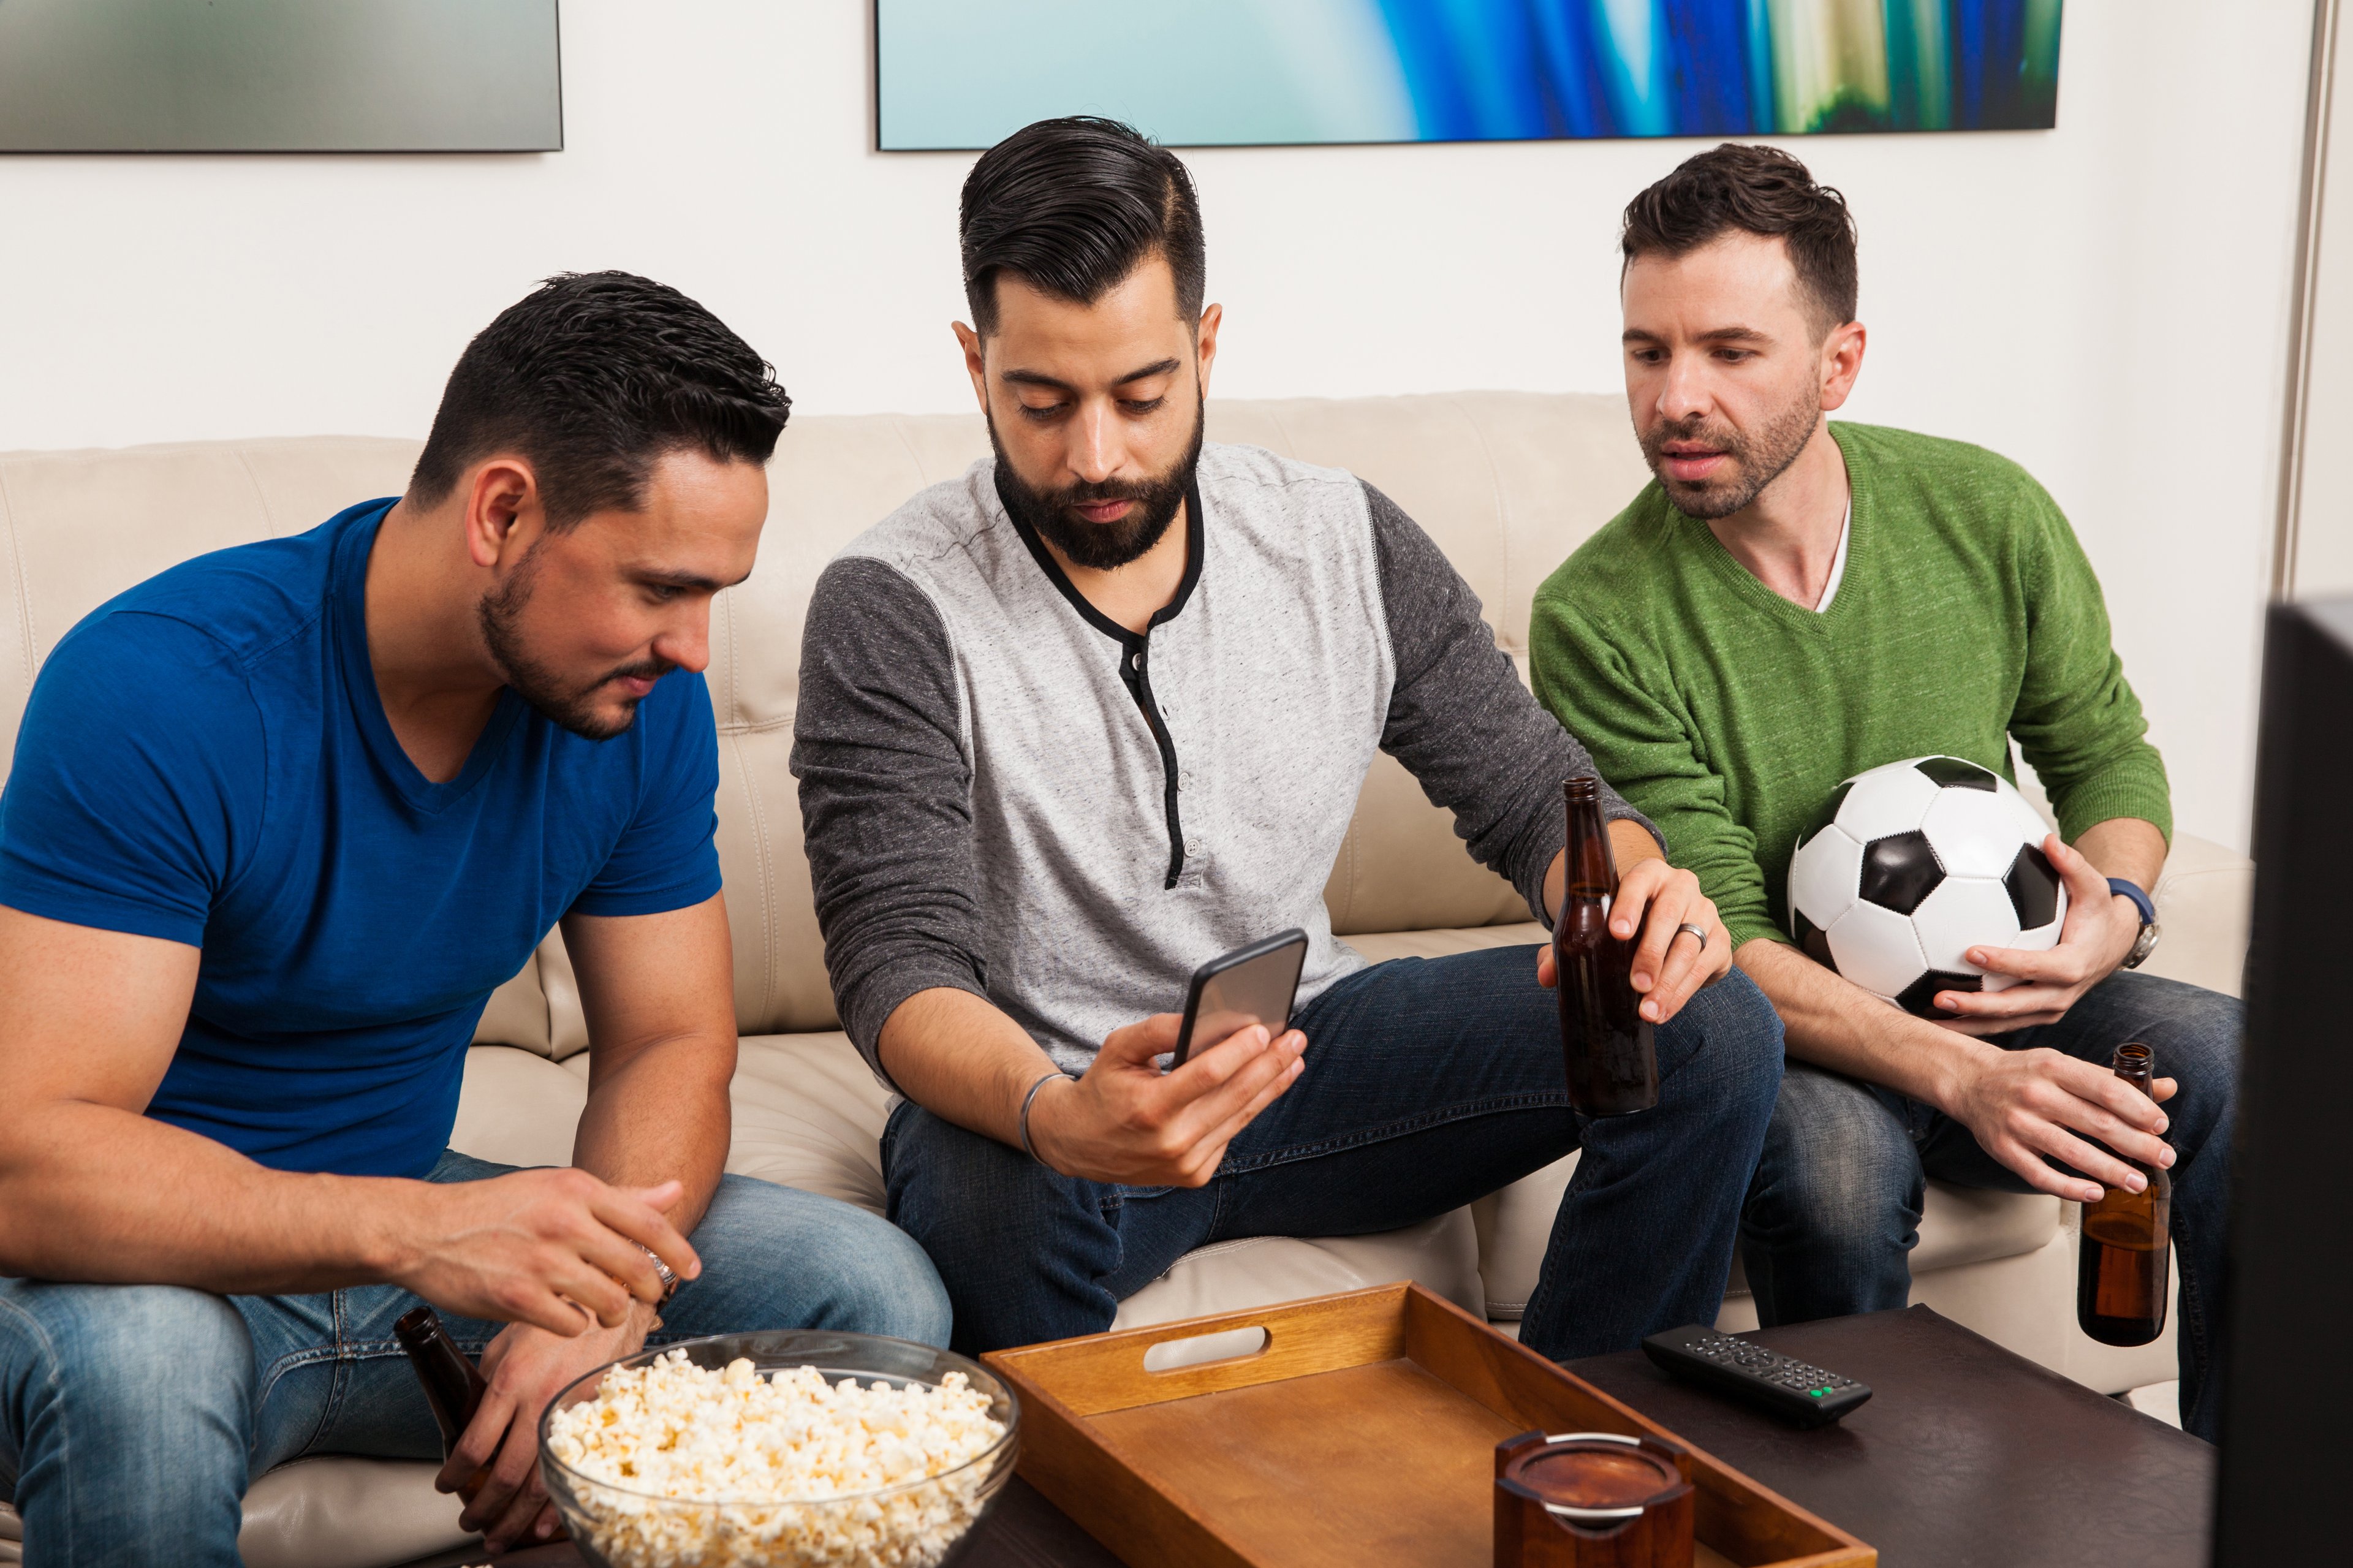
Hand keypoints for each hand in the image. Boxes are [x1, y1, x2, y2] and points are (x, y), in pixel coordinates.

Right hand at [387, 1168, 697, 1335]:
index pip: (648, 1222)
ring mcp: (541, 1261)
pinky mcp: (517, 1298)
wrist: (426, 1230)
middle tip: (648, 1297)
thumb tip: (673, 1191)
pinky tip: (564, 1317)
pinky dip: (574, 1326)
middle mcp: (564, 1222)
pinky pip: (572, 1324)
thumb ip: (619, 1196)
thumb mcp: (557, 1187)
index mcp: (578, 1190)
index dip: (679, 1251)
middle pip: (636, 1268)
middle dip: (650, 1290)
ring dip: (614, 1314)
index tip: (694, 1271)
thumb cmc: (495, 1208)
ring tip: (605, 1311)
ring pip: (609, 1302)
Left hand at [442, 1309, 652, 1550]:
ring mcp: (569, 1416)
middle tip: (469, 1523)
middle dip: (482, 1508)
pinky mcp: (594, 1421)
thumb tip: (474, 1414)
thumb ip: (490, 1380)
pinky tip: (540, 1526)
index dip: (455, 1474)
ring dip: (513, 1518)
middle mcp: (537, 1404)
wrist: (610, 1306)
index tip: (445, 1485)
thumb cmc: (555, 1320)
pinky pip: (571, 1472)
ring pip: (537, 1483)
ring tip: (498, 1537)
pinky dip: (554, 1507)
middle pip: (503, 1475)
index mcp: (509, 1383)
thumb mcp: (508, 1343)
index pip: (474, 1445)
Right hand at [1028, 1014, 1303, 1185]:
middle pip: (1235, 1097)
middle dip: (1270, 1064)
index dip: (1239, 1051)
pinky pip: (1229, 1134)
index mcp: (1149, 1109)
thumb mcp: (1119, 1048)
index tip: (1264, 1030)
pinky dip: (1249, 1107)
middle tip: (1296, 1038)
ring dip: (1271, 1086)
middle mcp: (1171, 1143)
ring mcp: (1186, 1164)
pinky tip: (1266, 1084)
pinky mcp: (1195, 1175)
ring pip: (1240, 1118)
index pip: (1207, 1076)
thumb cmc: (1104, 1087)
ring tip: (1293, 1059)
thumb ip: (1158, 1030)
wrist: (1079, 1144)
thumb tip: (1201, 1018)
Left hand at [1535, 858, 1729, 1025]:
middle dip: (1651, 952)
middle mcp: (1682, 887)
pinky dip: (1683, 992)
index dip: (1628, 905)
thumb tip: (1546, 976)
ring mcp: (1705, 911)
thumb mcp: (1601, 930)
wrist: (1674, 929)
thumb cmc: (1629, 926)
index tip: (1617, 933)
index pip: (1639, 882)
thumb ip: (1570, 948)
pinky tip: (1666, 1010)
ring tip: (1648, 1011)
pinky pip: (1705, 966)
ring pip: (1690, 945)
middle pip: (1668, 915)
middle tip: (1635, 985)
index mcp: (1649, 875)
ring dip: (1669, 982)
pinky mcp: (1721, 940)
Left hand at [1928, 836, 2140, 1033]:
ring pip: (2007, 1022)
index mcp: (2074, 965)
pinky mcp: (2037, 1013)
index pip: (2037, 967)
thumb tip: (2049, 839)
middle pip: (2017, 1005)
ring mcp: (2049, 1008)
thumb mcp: (2093, 885)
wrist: (2113, 943)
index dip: (2006, 962)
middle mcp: (2062, 994)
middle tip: (1940, 998)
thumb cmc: (2097, 910)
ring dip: (1969, 1023)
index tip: (1971, 952)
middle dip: (1979, 1006)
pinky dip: (1974, 1024)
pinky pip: (2005, 1023)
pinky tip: (1938, 1019)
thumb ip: (2072, 865)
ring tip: (1929, 1019)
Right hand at [1944, 1043, 2178, 1202]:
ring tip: (2138, 1182)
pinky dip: (2070, 1187)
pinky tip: (2095, 1192)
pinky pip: (2041, 1175)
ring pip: (2073, 1153)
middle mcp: (2035, 1093)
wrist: (1969, 1081)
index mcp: (2054, 1067)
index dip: (2139, 1109)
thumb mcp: (2065, 1065)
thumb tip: (2168, 1087)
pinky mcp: (2004, 1149)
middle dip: (2137, 1145)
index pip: (2106, 1089)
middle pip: (2096, 1123)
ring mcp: (2017, 1123)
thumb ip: (2113, 1080)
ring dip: (2111, 1170)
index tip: (2161, 1126)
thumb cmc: (2025, 1074)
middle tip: (2164, 1158)